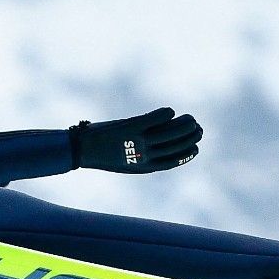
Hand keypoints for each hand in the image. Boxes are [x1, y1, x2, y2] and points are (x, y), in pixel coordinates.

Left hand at [69, 108, 201, 172]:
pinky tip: (171, 111)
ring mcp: (137, 140)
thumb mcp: (126, 162)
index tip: (196, 148)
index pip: (172, 162)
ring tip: (191, 118)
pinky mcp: (130, 126)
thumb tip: (161, 146)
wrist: (80, 149)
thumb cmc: (102, 154)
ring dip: (184, 125)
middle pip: (175, 145)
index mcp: (143, 167)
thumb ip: (143, 157)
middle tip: (197, 128)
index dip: (187, 155)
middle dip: (190, 137)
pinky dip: (165, 115)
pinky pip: (154, 119)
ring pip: (169, 132)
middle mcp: (143, 155)